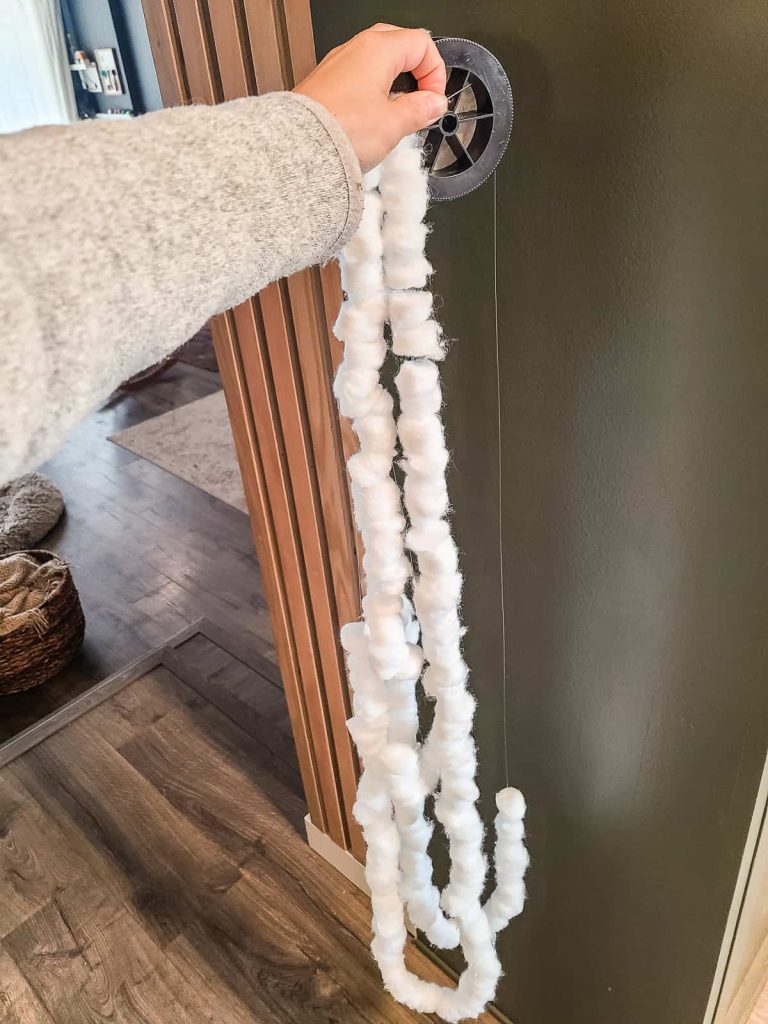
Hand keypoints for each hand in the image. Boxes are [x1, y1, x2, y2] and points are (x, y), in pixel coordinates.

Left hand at [294, 24, 446, 171]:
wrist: (299, 148)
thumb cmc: (340, 131)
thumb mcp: (393, 125)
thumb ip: (420, 110)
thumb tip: (433, 104)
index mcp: (378, 49)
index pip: (421, 44)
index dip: (435, 72)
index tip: (433, 100)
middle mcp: (355, 49)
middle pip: (398, 44)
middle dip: (415, 70)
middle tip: (419, 100)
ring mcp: (337, 64)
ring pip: (376, 61)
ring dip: (393, 82)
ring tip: (395, 114)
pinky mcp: (324, 83)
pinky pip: (356, 77)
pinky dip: (371, 91)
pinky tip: (372, 118)